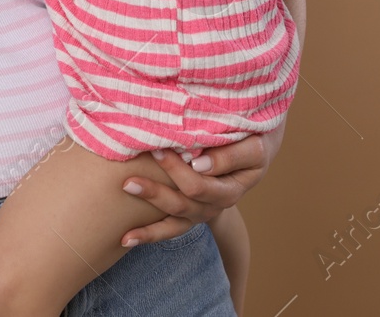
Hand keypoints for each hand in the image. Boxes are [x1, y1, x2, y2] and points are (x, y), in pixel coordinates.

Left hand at [118, 122, 284, 247]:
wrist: (252, 149)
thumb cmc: (252, 140)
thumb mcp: (252, 147)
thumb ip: (230, 155)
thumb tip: (198, 164)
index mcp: (231, 190)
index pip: (201, 186)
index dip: (177, 171)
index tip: (158, 150)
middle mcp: (216, 205)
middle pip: (183, 202)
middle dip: (157, 188)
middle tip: (132, 172)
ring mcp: (201, 211)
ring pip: (174, 217)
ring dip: (149, 207)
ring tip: (127, 187)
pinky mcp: (189, 214)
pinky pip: (169, 229)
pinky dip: (148, 234)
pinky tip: (126, 239)